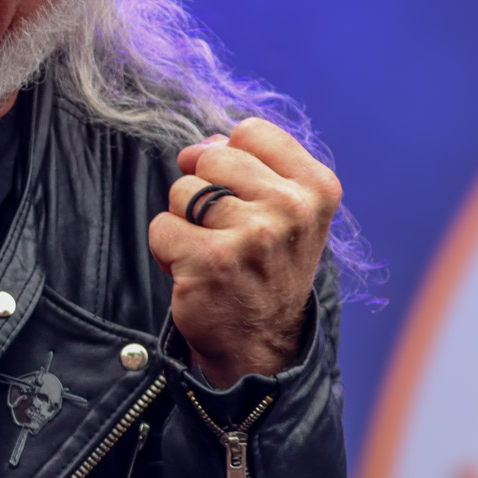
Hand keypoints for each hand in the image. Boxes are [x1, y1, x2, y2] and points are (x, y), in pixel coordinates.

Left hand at [147, 117, 341, 389]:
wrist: (262, 345)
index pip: (250, 132)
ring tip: (211, 255)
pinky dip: (167, 250)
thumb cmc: (266, 270)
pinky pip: (161, 227)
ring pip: (182, 192)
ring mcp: (252, 235)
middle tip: (224, 233)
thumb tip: (203, 144)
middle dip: (203, 192)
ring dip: (184, 224)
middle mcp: (290, 208)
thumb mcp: (283, 213)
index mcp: (316, 188)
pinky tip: (194, 273)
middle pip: (210, 158)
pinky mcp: (211, 261)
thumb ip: (251, 168)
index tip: (240, 193)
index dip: (230, 158)